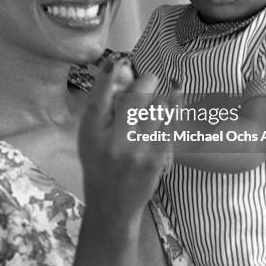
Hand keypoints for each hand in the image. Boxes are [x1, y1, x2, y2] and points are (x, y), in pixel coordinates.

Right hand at [78, 60, 170, 223]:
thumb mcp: (89, 137)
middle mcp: (113, 141)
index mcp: (91, 133)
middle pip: (136, 97)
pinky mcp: (158, 157)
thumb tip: (123, 73)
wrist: (113, 204)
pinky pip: (172, 122)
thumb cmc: (99, 164)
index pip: (97, 100)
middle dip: (147, 82)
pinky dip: (175, 107)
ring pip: (159, 106)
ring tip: (155, 104)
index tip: (115, 61)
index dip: (105, 78)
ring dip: (160, 99)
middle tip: (149, 80)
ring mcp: (138, 150)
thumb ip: (101, 109)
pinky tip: (176, 97)